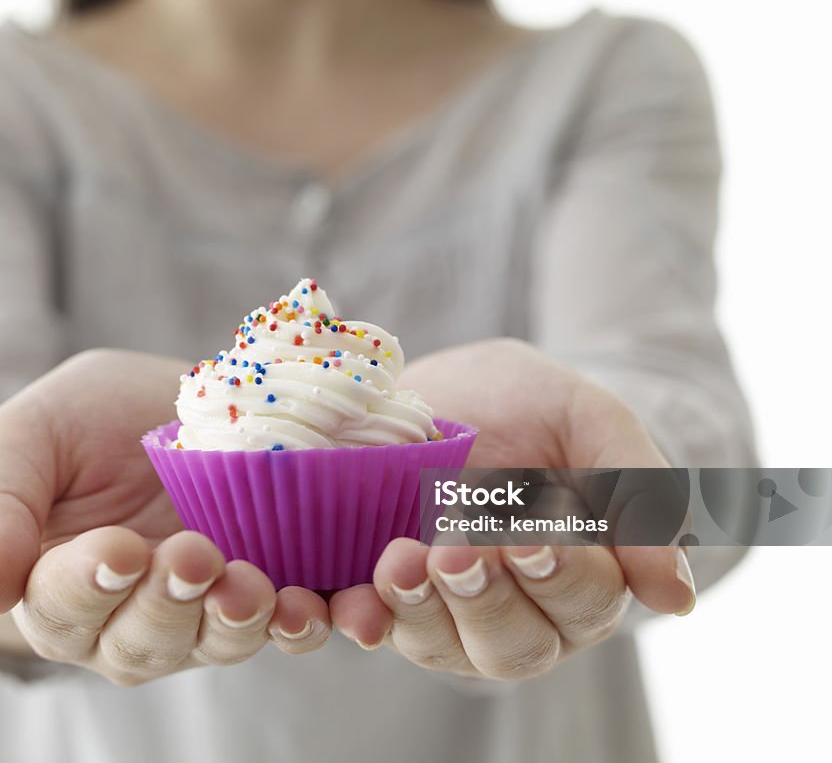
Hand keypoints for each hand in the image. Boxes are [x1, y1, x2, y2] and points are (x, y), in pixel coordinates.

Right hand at [0, 349, 329, 685]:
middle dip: (169, 603)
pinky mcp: (260, 594)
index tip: (117, 549)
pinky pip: (281, 625)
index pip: (62, 604)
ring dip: (235, 622)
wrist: (155, 405)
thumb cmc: (79, 423)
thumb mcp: (25, 438)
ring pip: (213, 643)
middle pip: (142, 639)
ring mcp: (198, 613)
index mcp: (54, 586)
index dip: (88, 584)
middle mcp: (124, 618)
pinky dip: (298, 623)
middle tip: (192, 555)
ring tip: (251, 587)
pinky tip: (310, 604)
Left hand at [331, 339, 694, 678]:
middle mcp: (518, 609)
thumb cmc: (534, 405)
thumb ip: (640, 496)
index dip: (563, 578)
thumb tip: (676, 597)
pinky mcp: (384, 595)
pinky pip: (373, 625)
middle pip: (514, 645)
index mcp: (581, 576)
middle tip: (457, 552)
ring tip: (401, 561)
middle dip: (486, 601)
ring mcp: (446, 609)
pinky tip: (353, 607)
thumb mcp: (591, 422)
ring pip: (442, 644)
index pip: (585, 601)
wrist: (450, 385)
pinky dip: (362, 620)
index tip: (532, 540)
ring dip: (421, 611)